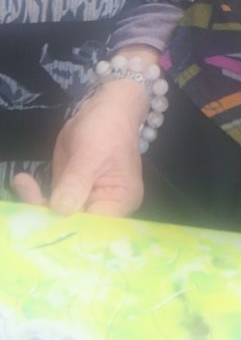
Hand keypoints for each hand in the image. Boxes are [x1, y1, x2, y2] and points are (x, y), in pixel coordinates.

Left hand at [12, 76, 148, 217]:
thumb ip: (76, 183)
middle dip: (48, 220)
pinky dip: (33, 194)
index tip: (46, 225)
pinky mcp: (69, 191)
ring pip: (58, 217)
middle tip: (25, 206)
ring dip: (35, 205)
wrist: (105, 109)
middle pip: (76, 226)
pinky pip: (50, 202)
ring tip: (21, 183)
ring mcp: (85, 199)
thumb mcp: (92, 154)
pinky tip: (22, 180)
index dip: (72, 231)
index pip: (96, 228)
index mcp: (119, 201)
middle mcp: (104, 207)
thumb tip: (60, 211)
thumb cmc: (108, 129)